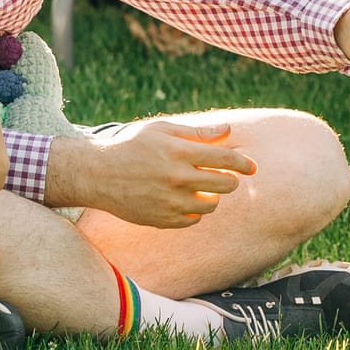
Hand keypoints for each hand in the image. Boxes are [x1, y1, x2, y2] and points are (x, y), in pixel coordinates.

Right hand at [80, 118, 256, 227]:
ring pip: (211, 204)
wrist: (97, 174)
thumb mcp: (160, 130)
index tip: (251, 166)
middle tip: (224, 175)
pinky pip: (194, 218)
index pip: (225, 158)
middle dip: (230, 179)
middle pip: (225, 184)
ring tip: (199, 187)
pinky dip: (194, 210)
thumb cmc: (130, 146)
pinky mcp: (164, 220)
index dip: (243, 163)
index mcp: (179, 152)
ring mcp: (171, 201)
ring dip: (212, 195)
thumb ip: (196, 133)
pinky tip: (183, 199)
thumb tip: (228, 130)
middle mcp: (177, 178)